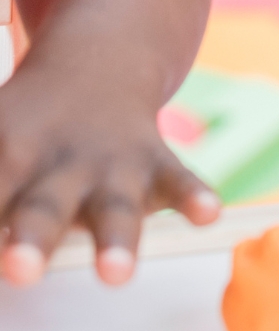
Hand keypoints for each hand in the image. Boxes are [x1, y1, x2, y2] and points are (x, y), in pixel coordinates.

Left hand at [0, 58, 218, 285]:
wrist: (97, 56)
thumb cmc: (20, 118)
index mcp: (4, 151)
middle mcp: (54, 160)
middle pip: (39, 206)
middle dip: (30, 240)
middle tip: (19, 270)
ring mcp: (107, 160)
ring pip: (113, 203)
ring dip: (115, 238)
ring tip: (115, 274)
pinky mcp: (152, 159)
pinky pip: (176, 178)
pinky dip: (193, 195)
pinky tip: (207, 215)